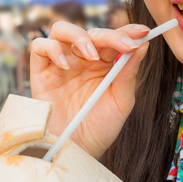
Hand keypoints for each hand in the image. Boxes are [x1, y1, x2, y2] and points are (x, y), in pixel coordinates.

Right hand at [30, 22, 150, 158]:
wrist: (75, 151)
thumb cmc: (98, 130)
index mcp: (102, 65)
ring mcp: (59, 64)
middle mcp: (80, 61)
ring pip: (61, 31)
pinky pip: (39, 47)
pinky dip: (52, 48)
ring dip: (79, 36)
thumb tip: (143, 45)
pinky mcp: (40, 73)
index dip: (126, 31)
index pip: (113, 39)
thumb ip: (129, 73)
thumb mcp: (120, 102)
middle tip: (125, 45)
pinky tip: (65, 65)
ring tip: (91, 55)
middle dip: (110, 35)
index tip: (143, 31)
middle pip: (91, 32)